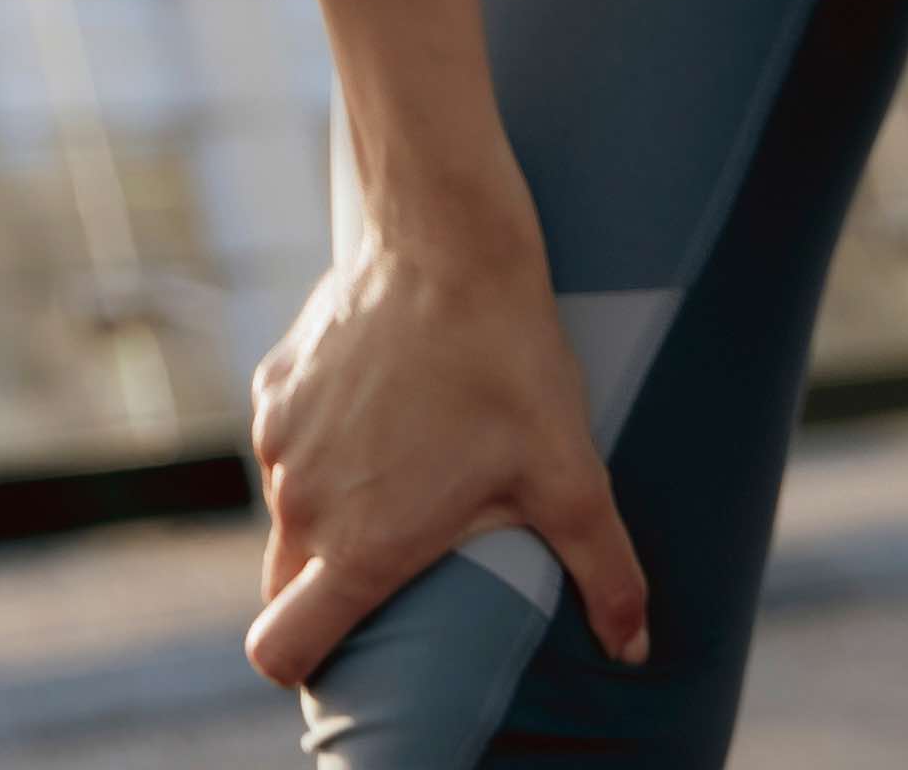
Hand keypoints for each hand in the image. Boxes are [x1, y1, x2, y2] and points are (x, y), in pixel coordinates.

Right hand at [238, 236, 653, 688]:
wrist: (445, 243)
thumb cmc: (508, 366)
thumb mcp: (570, 477)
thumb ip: (605, 575)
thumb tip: (634, 647)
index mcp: (361, 545)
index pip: (281, 649)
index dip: (304, 665)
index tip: (348, 652)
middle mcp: (302, 501)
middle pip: (285, 587)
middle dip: (328, 590)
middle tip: (401, 551)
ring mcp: (280, 440)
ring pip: (291, 508)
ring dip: (331, 507)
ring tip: (406, 466)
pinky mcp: (273, 385)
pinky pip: (287, 443)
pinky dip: (321, 444)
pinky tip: (381, 407)